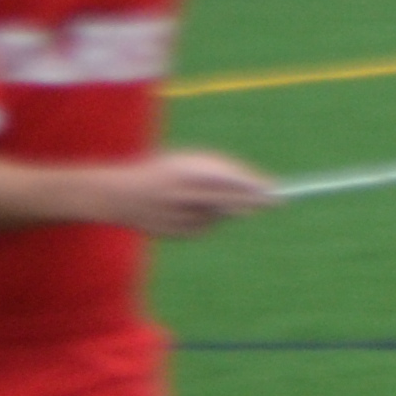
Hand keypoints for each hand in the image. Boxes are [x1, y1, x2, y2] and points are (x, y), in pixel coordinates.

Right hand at [101, 150, 280, 235]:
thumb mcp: (187, 162)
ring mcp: (181, 216)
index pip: (229, 182)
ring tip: (199, 198)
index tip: (277, 192)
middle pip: (231, 202)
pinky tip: (188, 211)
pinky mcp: (180, 233)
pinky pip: (207, 226)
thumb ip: (221, 171)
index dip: (254, 188)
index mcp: (186, 172)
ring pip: (221, 215)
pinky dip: (207, 219)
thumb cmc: (160, 172)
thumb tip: (258, 187)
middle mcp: (185, 195)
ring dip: (225, 208)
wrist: (118, 196)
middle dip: (255, 202)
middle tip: (275, 202)